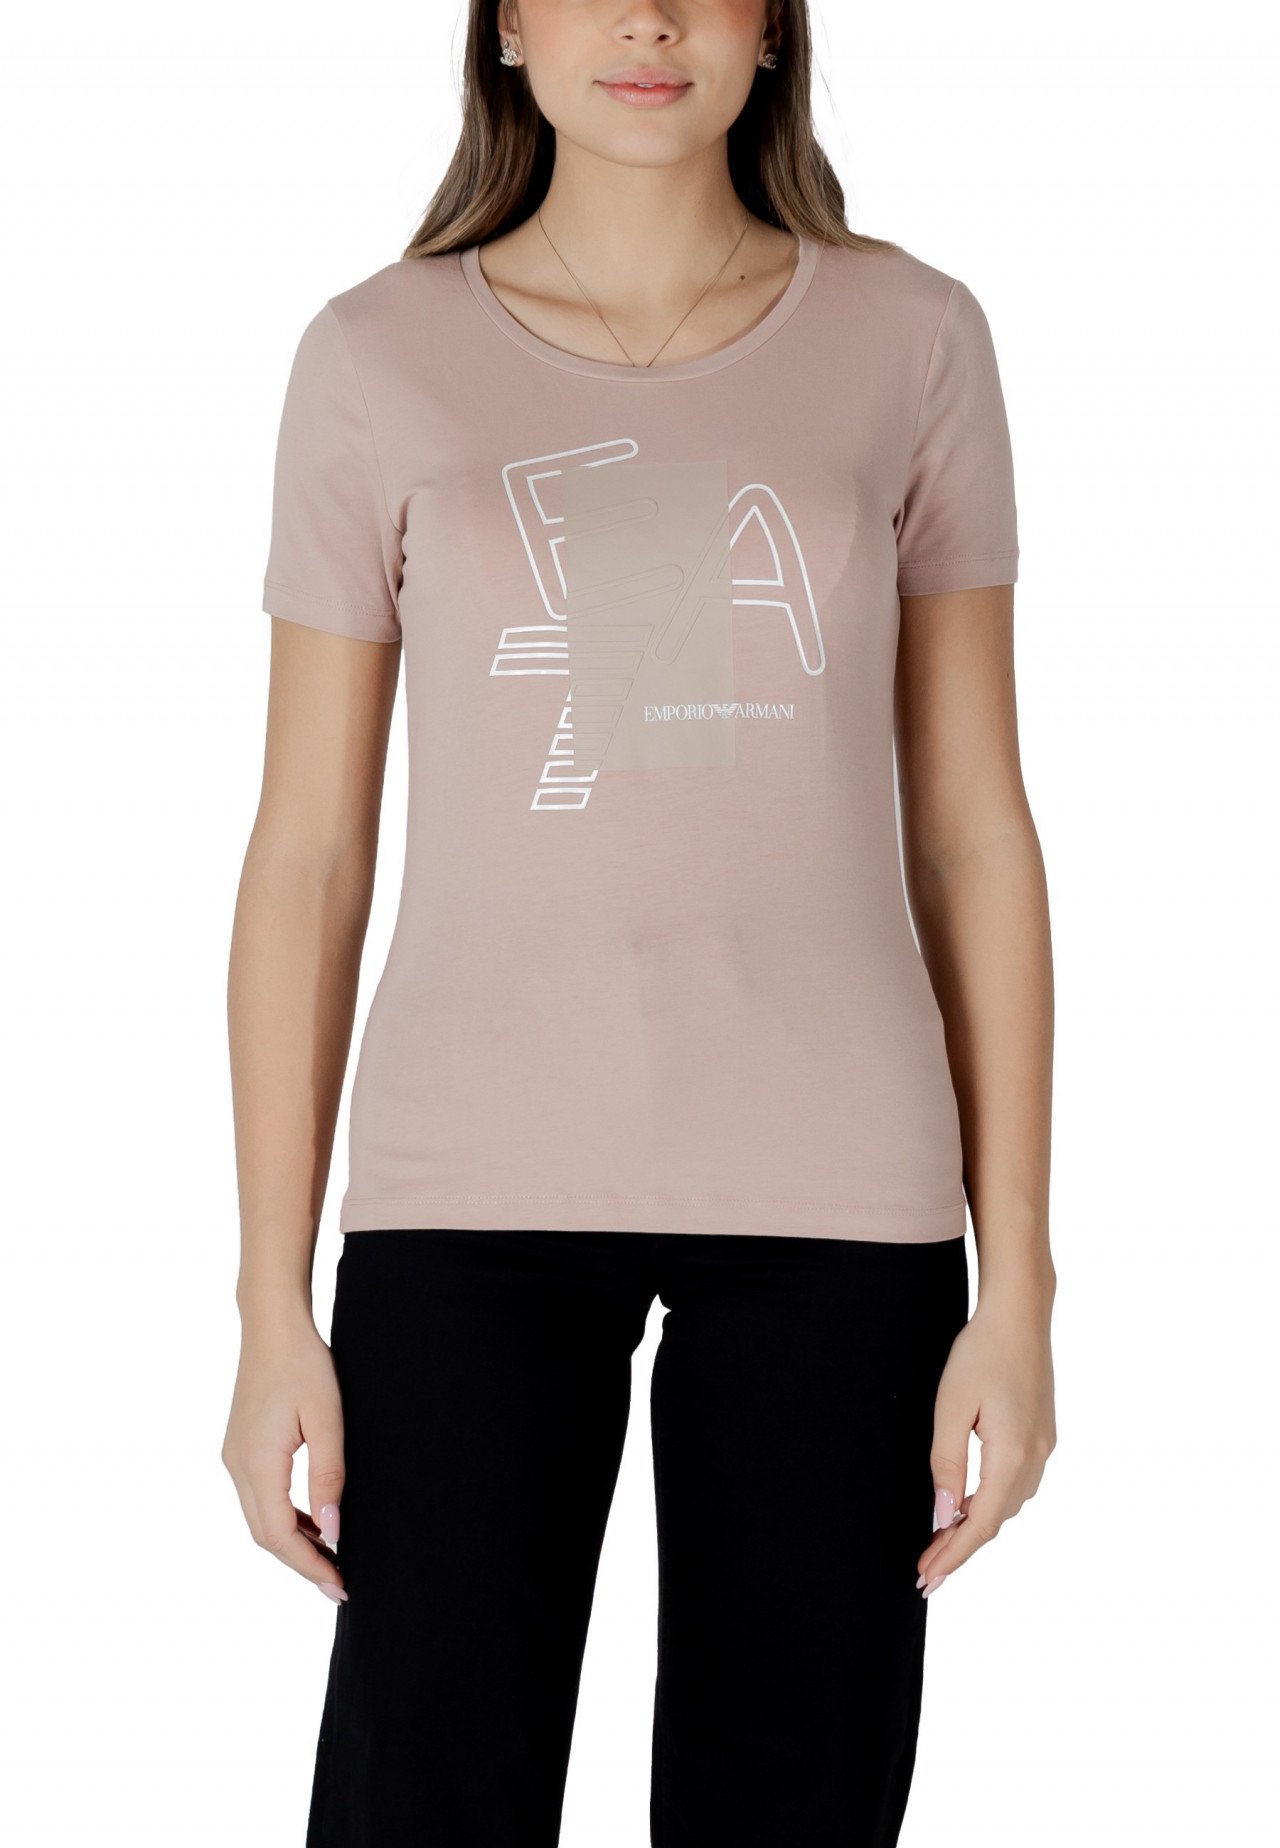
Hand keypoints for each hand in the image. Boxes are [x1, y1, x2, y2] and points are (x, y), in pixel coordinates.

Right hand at [221, 1307, 347, 1603]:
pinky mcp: (240, 1447)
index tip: (340, 1584)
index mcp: (257, 1463)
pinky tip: (313, 1519)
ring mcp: (234, 1457)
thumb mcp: (327, 1418)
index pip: (280, 1535)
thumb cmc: (304, 1363)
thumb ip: (329, 1476)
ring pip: (260, 1518)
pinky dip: (285, 1516)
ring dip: (293, 1541)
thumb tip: (332, 1531)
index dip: (309, 1565)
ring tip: (332, 1556)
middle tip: (340, 1582)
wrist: (272, 1324)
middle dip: (302, 1563)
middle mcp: (237, 1466)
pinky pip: (260, 1497)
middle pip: (265, 1535)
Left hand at [916, 1287, 1056, 1596]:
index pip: (980, 1524)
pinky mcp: (1043, 1435)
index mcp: (1012, 1456)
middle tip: (927, 1569)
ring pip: (1008, 1504)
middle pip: (997, 1520)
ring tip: (941, 1540)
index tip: (927, 1578)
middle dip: (960, 1547)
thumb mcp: (950, 1406)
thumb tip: (944, 1515)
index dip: (953, 1555)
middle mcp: (1036, 1459)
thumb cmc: (981, 1352)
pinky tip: (968, 1500)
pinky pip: (1016, 1483)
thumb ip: (946, 1464)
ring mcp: (1044, 1447)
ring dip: (977, 1525)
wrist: (1019, 1315)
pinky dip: (991, 1501)